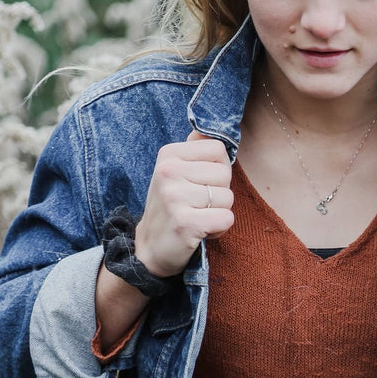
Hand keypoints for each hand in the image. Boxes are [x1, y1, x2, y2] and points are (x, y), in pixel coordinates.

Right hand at [134, 130, 234, 277]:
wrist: (149, 248)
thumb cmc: (170, 207)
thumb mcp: (174, 172)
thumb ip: (194, 149)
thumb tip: (210, 128)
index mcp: (168, 155)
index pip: (218, 149)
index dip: (218, 170)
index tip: (199, 184)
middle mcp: (168, 172)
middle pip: (225, 174)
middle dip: (219, 193)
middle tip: (197, 206)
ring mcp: (175, 197)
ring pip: (228, 198)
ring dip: (218, 213)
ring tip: (197, 218)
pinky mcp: (185, 223)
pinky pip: (226, 219)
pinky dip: (219, 230)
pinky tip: (200, 232)